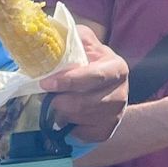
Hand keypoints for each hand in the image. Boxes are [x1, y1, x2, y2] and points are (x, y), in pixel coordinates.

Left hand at [38, 27, 127, 146]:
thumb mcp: (85, 42)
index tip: (45, 83)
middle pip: (86, 103)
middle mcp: (121, 93)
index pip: (94, 76)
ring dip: (63, 113)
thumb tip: (51, 32)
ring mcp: (116, 114)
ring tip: (58, 104)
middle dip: (61, 101)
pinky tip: (67, 116)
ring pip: (81, 118)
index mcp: (117, 68)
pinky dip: (69, 126)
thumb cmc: (89, 61)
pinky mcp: (107, 130)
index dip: (69, 81)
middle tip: (48, 96)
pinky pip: (83, 134)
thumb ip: (72, 36)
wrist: (105, 85)